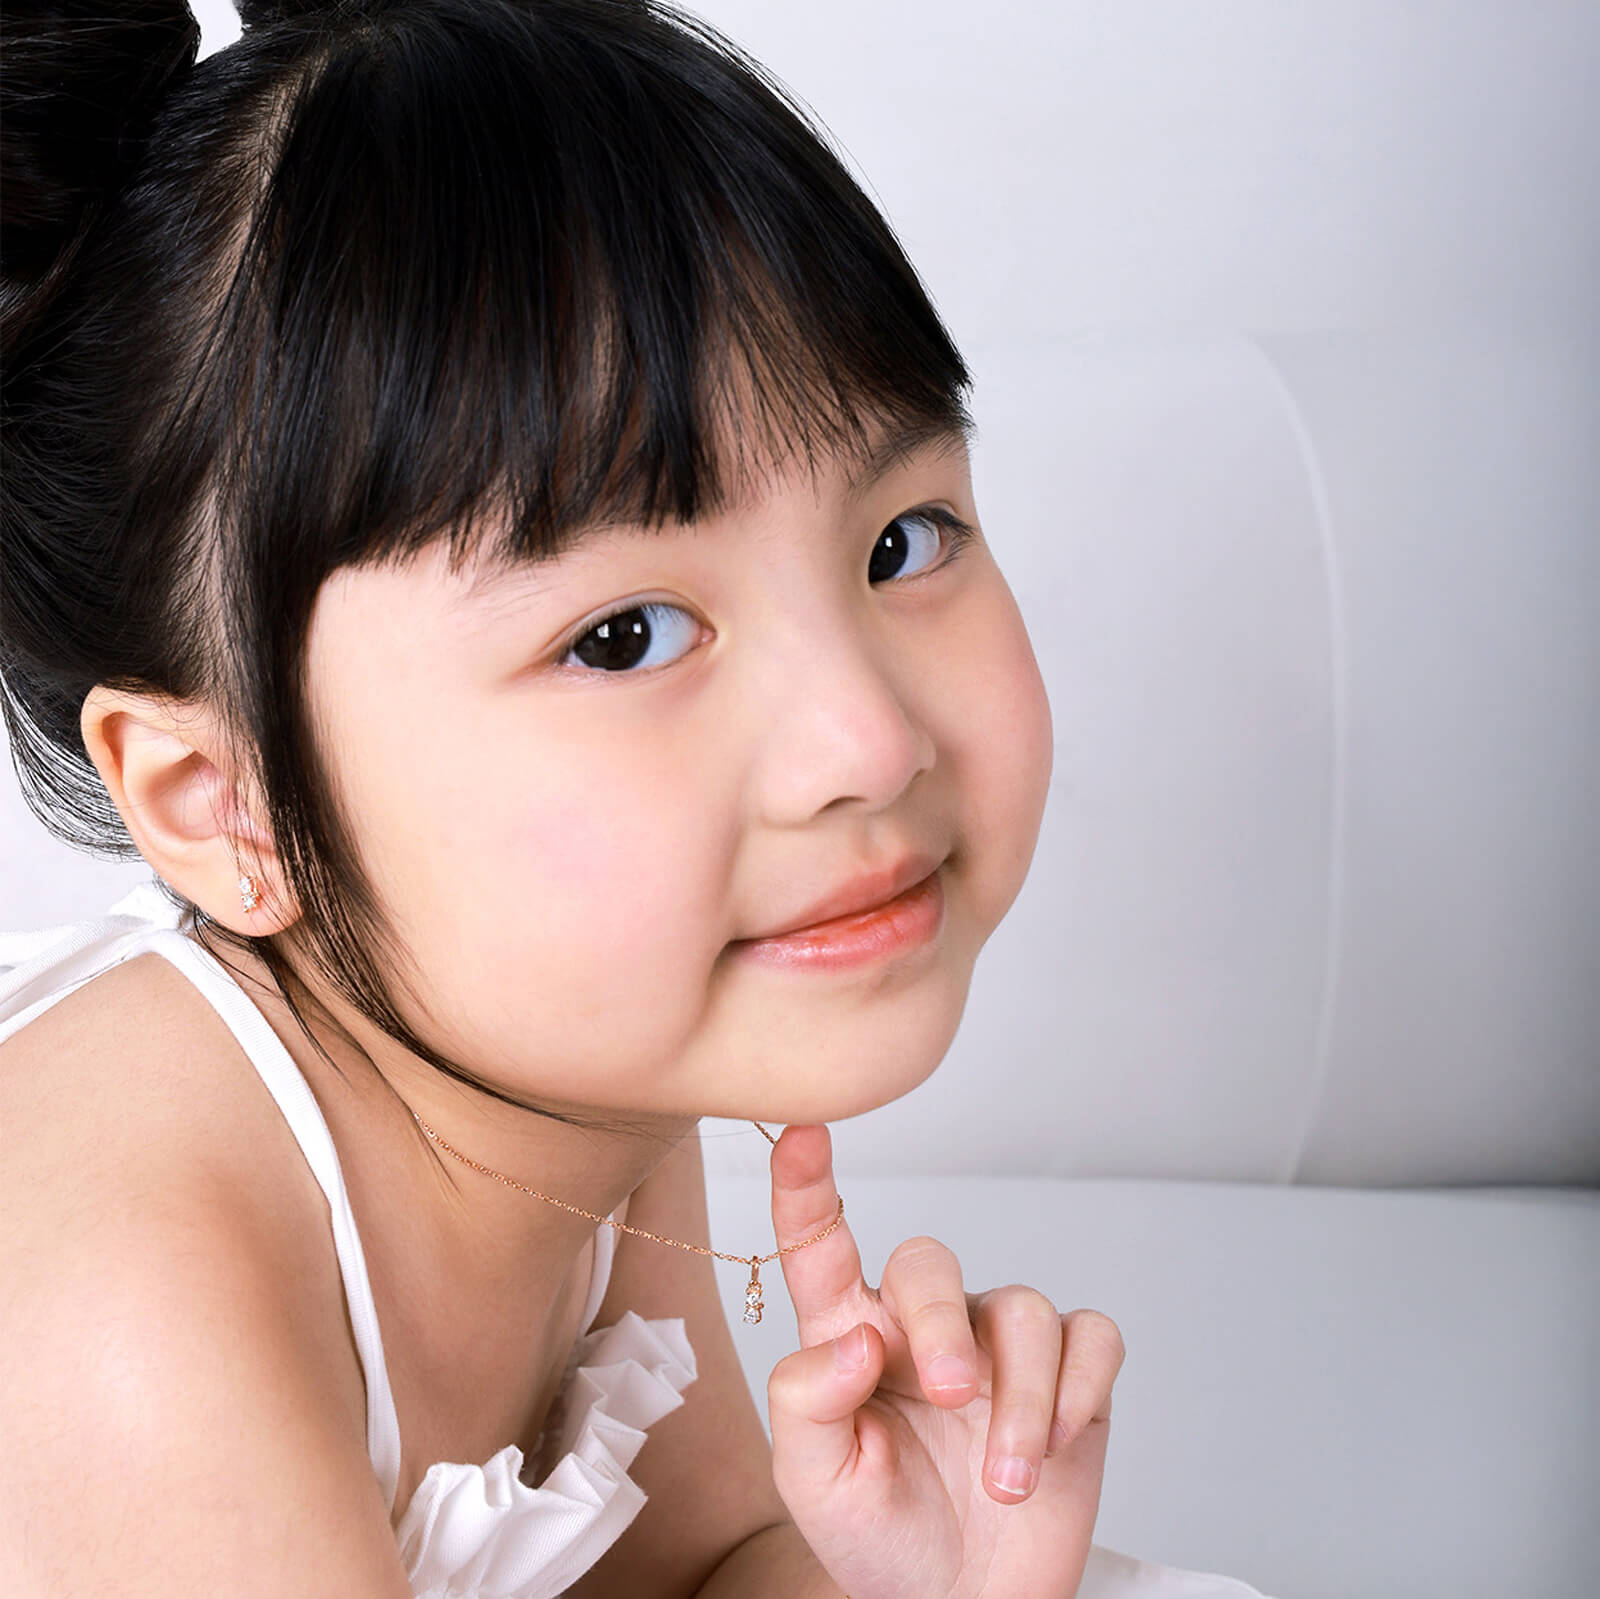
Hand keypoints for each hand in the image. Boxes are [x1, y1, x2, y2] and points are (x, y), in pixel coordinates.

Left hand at [764, 1125, 1123, 1598]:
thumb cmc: (877, 1534)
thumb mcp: (813, 1482)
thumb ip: (807, 1402)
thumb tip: (856, 1339)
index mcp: (851, 1335)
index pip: (821, 1245)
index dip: (806, 1186)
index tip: (801, 1133)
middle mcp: (923, 1323)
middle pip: (931, 1263)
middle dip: (944, 1323)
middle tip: (951, 1396)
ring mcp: (1000, 1345)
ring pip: (1023, 1310)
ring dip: (1021, 1399)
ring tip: (1007, 1479)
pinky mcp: (1071, 1375)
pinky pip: (1091, 1338)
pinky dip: (1078, 1390)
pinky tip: (1058, 1444)